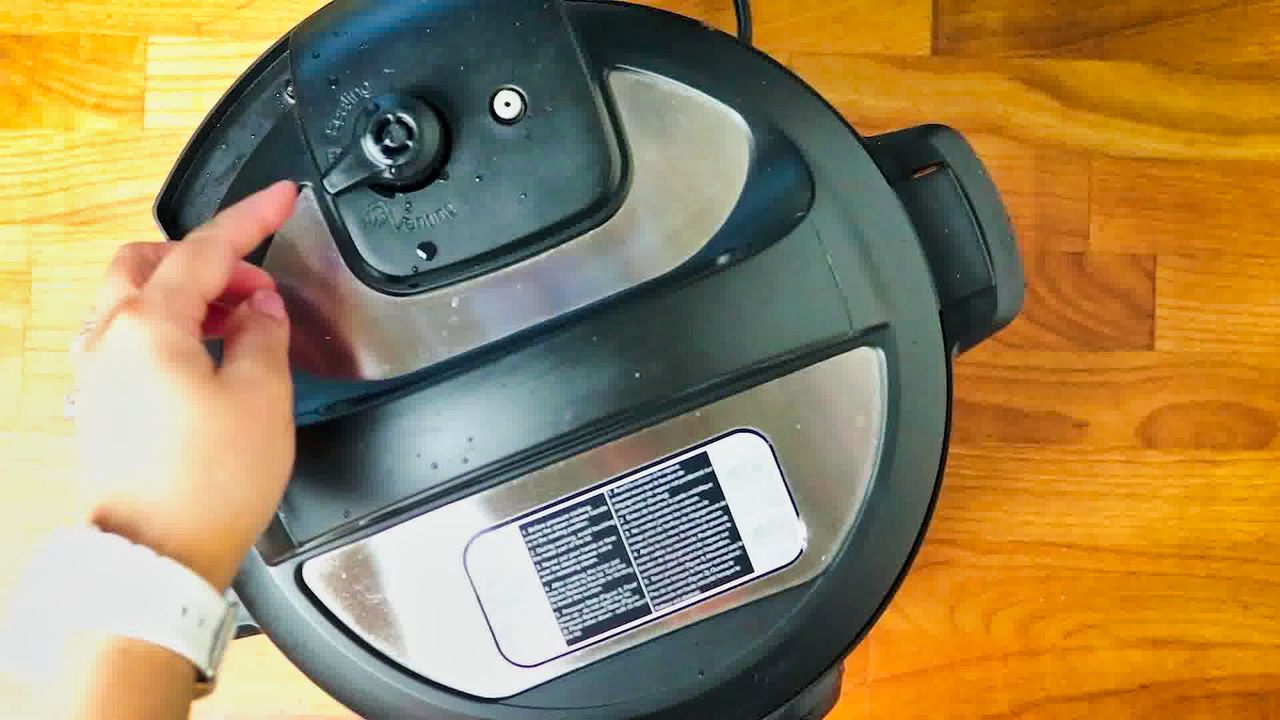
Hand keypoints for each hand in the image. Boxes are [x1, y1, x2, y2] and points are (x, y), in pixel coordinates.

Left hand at [72, 182, 299, 589]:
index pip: (206, 248)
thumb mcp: (262, 396)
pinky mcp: (100, 406)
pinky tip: (206, 360)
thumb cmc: (205, 484)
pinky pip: (129, 340)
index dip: (252, 218)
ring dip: (187, 294)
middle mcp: (110, 340)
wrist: (156, 557)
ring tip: (240, 325)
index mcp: (150, 324)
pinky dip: (169, 329)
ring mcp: (97, 374)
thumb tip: (261, 310)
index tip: (282, 198)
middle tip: (257, 283)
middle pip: (149, 261)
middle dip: (206, 257)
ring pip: (133, 299)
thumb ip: (264, 334)